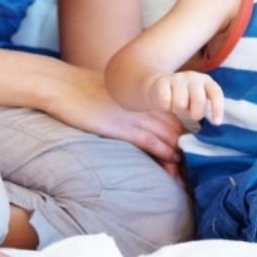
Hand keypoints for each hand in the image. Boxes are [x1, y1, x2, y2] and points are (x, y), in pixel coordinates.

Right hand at [45, 65, 183, 168]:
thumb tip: (137, 116)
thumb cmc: (84, 90)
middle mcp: (143, 104)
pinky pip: (150, 142)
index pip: (173, 114)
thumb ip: (130, 104)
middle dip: (185, 146)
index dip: (183, 131)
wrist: (64, 86)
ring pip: (167, 136)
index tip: (187, 146)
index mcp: (142, 95)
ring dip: (178, 154)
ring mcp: (134, 116)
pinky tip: (171, 163)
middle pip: (175, 126)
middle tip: (192, 163)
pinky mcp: (122, 127)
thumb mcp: (114, 93)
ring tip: (185, 170)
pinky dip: (164, 154)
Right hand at [153, 70, 224, 124]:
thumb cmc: (184, 97)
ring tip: (176, 106)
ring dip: (178, 110)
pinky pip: (165, 102)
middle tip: (190, 114)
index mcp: (206, 81)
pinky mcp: (163, 82)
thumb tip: (213, 124)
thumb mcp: (198, 100)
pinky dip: (166, 107)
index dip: (218, 108)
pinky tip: (166, 102)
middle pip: (199, 100)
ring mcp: (178, 78)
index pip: (216, 93)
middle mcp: (194, 77)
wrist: (159, 85)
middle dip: (195, 113)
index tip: (216, 123)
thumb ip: (205, 108)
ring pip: (180, 104)